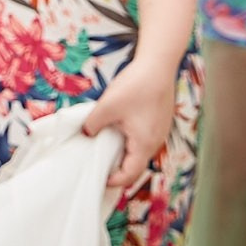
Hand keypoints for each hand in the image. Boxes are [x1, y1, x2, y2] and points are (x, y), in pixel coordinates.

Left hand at [82, 57, 177, 190]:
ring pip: (140, 151)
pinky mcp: (159, 121)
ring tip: (104, 147)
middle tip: (98, 164)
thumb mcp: (107, 107)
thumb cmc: (135, 86)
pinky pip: (144, 139)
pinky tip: (117, 130)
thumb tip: (86, 133)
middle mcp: (155, 142)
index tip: (98, 178)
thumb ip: (93, 124)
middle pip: (136, 165)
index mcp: (144, 144)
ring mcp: (159, 132)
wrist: (158, 65)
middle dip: (117, 168)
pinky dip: (130, 141)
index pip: (129, 174)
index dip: (113, 181)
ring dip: (123, 153)